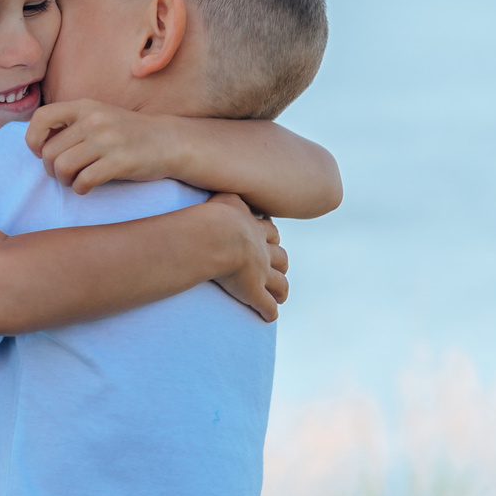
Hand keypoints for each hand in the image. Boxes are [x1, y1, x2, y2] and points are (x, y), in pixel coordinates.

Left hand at [26, 100, 180, 194]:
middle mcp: (94, 120)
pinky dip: (80, 189)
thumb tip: (37, 143)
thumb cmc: (128, 133)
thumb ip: (71, 124)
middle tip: (64, 174)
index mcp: (85, 107)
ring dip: (64, 181)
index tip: (41, 151)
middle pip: (49, 151)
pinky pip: (84, 181)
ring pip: (63, 166)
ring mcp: (107, 141)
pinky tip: (88, 187)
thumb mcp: (99, 116)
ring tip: (75, 181)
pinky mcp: (119, 162)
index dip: (33, 139)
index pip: (41, 117)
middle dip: (51, 169)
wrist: (169, 141)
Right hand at [201, 192, 288, 321]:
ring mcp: (260, 272)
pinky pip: (266, 305)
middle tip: (279, 267)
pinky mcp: (254, 293)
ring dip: (281, 289)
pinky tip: (269, 317)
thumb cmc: (214, 215)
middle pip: (279, 256)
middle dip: (280, 262)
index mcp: (254, 228)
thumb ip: (223, 194)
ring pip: (279, 282)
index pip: (267, 231)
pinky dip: (270, 311)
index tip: (269, 237)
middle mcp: (262, 250)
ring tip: (280, 295)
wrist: (218, 237)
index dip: (269, 236)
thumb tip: (214, 178)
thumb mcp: (221, 197)